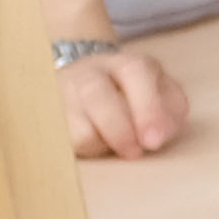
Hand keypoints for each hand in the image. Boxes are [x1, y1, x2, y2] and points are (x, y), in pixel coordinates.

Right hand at [58, 41, 185, 160]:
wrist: (85, 82)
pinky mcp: (48, 117)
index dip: (147, 109)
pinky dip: (85, 150)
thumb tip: (161, 133)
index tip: (154, 141)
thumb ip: (171, 110)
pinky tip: (96, 143)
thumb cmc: (135, 95)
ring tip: (114, 143)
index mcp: (125, 64)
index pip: (135, 73)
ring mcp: (63, 95)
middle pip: (97, 96)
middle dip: (119, 131)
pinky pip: (65, 143)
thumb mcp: (161, 94)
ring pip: (78, 126)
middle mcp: (89, 73)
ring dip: (102, 144)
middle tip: (135, 153)